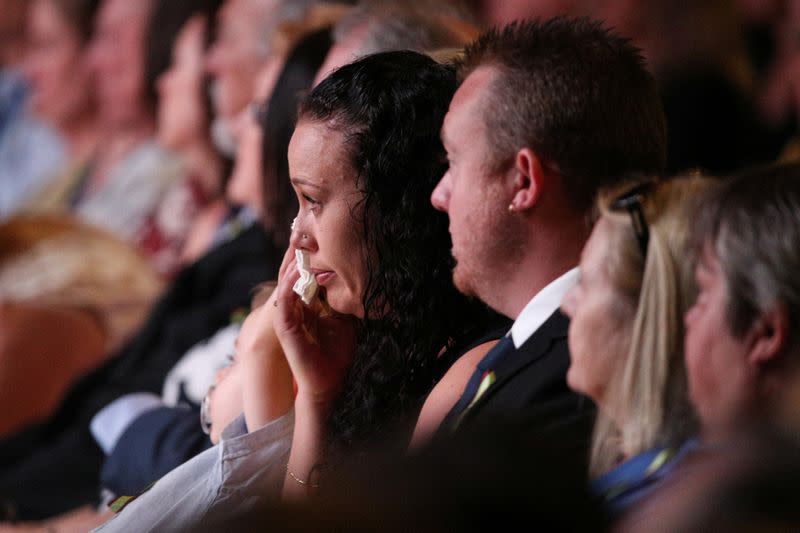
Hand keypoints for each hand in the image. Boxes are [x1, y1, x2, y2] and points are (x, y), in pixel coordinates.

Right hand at [273, 249, 357, 408]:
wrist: (330, 383)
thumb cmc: (338, 353)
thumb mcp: (344, 318)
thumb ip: (342, 299)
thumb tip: (355, 276)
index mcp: (307, 305)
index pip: (303, 275)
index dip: (308, 256)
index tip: (318, 236)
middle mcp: (295, 308)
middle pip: (291, 274)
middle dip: (297, 254)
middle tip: (303, 231)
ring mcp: (288, 317)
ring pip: (286, 283)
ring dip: (293, 264)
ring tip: (300, 245)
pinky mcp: (286, 328)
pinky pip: (285, 301)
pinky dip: (291, 285)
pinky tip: (300, 271)